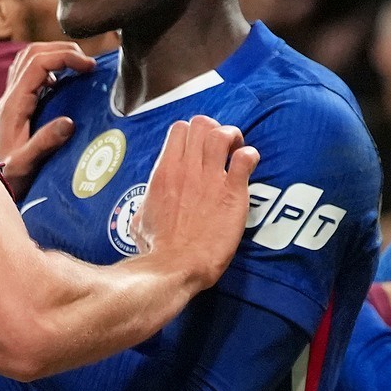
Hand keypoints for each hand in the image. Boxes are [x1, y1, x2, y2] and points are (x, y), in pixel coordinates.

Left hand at [0, 41, 97, 196]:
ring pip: (29, 60)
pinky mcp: (15, 105)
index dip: (65, 57)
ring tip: (78, 67)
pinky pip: (30, 75)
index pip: (38, 62)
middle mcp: (10, 96)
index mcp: (14, 104)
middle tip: (87, 63)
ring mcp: (11, 99)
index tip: (90, 67)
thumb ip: (43, 144)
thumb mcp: (24, 166)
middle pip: (32, 53)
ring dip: (54, 56)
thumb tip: (68, 123)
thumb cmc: (4, 177)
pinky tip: (63, 83)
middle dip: (62, 50)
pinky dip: (49, 69)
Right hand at [130, 114, 260, 285]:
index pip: (178, 130)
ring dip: (233, 138)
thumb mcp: (140, 222)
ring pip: (223, 133)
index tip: (199, 150)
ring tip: (235, 151)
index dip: (192, 135)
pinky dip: (250, 156)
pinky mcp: (232, 192)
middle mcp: (186, 169)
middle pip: (202, 124)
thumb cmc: (158, 249)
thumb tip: (147, 208)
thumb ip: (146, 205)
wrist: (177, 266)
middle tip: (220, 149)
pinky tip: (248, 166)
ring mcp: (210, 178)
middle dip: (214, 130)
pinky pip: (246, 157)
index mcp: (164, 172)